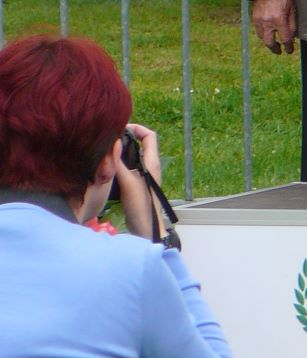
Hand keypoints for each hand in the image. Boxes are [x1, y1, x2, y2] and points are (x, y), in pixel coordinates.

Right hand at [115, 123, 160, 239]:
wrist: (146, 229)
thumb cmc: (141, 206)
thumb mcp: (128, 182)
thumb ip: (118, 163)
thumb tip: (110, 144)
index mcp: (151, 162)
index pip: (149, 136)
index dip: (137, 128)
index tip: (121, 128)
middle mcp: (148, 166)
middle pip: (139, 144)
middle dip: (125, 139)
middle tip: (108, 138)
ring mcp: (141, 176)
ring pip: (131, 156)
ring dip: (119, 152)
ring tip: (103, 151)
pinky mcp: (135, 185)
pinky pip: (126, 168)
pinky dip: (117, 164)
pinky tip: (105, 168)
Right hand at [252, 0, 296, 53]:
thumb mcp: (292, 9)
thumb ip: (292, 25)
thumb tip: (292, 38)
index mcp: (279, 19)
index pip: (284, 39)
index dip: (288, 47)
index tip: (290, 50)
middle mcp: (268, 21)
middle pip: (270, 42)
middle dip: (275, 49)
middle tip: (279, 51)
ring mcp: (259, 20)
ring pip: (262, 37)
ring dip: (268, 42)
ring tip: (274, 43)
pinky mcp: (254, 17)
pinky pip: (258, 30)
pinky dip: (263, 34)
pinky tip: (268, 33)